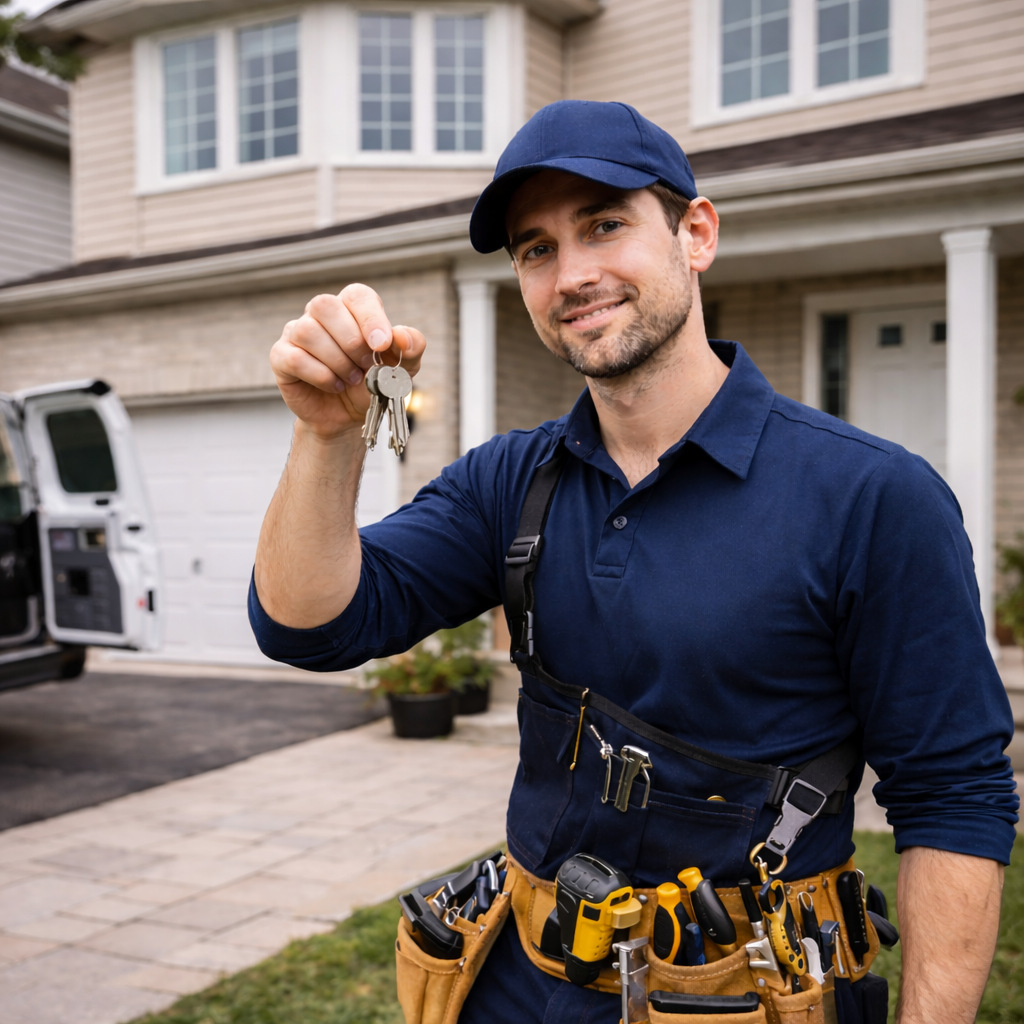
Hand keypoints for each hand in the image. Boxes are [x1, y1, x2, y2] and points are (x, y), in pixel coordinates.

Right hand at [270, 284, 425, 438]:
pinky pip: (294, 357)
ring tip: (351, 379)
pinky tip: (334, 385)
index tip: (381, 345)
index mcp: (351, 309)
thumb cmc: (373, 384)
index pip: (356, 295)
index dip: (370, 318)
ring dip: (337, 361)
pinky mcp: (281, 356)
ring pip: (308, 331)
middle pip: (325, 305)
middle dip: (351, 341)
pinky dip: (320, 375)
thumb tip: (402, 335)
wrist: (349, 416)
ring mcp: (296, 333)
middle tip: (365, 365)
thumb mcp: (403, 368)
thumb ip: (412, 346)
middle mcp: (321, 315)